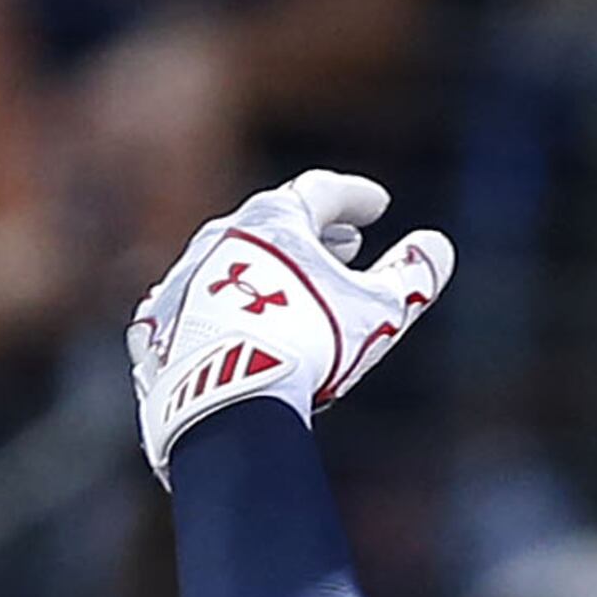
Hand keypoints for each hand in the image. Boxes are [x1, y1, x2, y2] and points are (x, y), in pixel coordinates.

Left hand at [127, 169, 453, 478]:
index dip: (356, 197)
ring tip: (289, 286)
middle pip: (272, 221)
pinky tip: (227, 324)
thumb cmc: (307, 348)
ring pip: (227, 260)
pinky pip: (192, 306)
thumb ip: (412, 277)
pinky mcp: (158, 327)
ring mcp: (181, 280)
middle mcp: (220, 238)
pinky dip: (218, 307)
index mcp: (275, 221)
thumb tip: (438, 247)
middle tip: (343, 242)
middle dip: (312, 231)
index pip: (322, 193)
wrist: (223, 403)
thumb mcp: (379, 311)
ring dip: (263, 268)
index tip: (378, 205)